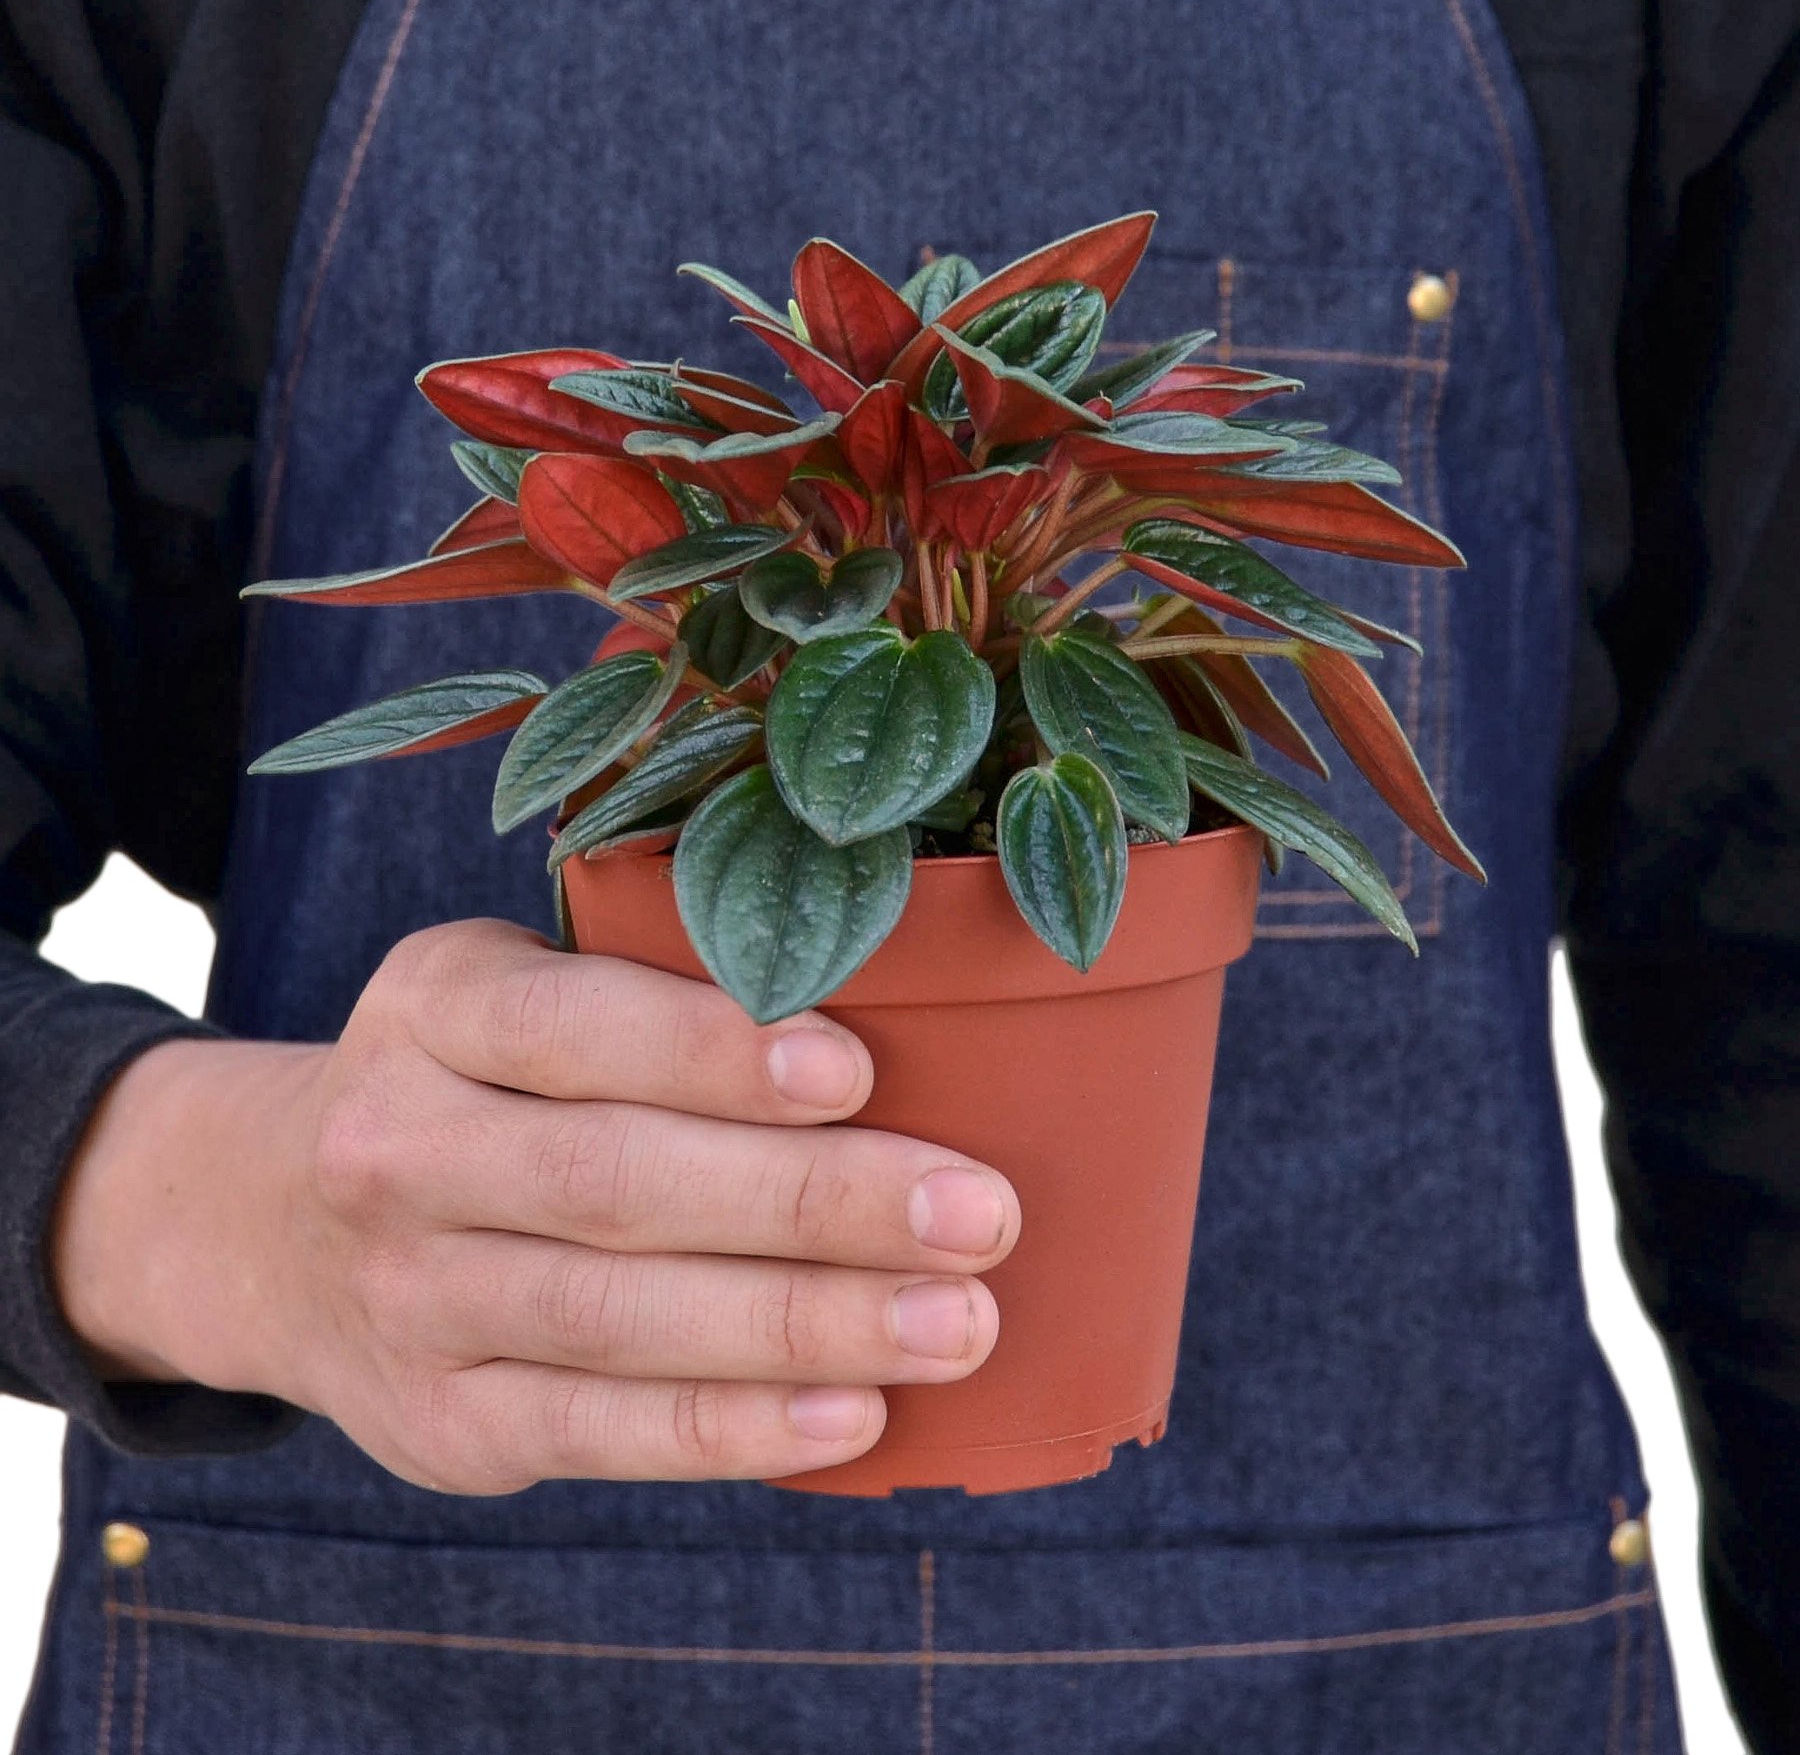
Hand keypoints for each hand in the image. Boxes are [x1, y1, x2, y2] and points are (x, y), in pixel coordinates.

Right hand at [52, 919, 1019, 1490]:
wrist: (285, 1227)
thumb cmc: (488, 1080)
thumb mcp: (527, 989)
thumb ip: (665, 990)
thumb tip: (924, 1019)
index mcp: (434, 1005)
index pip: (574, 1024)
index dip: (712, 1050)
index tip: (857, 1071)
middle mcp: (394, 1146)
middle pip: (616, 1180)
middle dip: (813, 1200)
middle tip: (976, 1212)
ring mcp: (408, 1296)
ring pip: (621, 1316)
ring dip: (806, 1324)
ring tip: (959, 1322)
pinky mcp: (442, 1420)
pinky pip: (603, 1431)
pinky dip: (736, 1428)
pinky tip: (855, 1412)